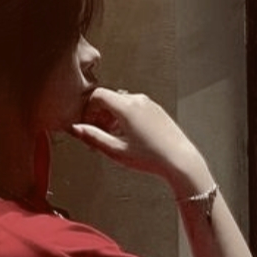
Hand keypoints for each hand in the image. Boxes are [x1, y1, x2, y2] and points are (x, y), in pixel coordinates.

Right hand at [70, 87, 211, 194]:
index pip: (97, 95)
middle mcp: (138, 100)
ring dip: (112, 118)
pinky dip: (125, 118)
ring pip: (121, 104)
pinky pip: (134, 108)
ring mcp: (149, 104)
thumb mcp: (115, 150)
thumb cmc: (151, 157)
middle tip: (97, 135)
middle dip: (99, 116)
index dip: (87, 109)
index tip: (86, 123)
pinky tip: (128, 137)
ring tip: (113, 139)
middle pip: (109, 99)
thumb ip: (92, 137)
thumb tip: (76, 129)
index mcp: (126, 107)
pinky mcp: (156, 110)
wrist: (179, 160)